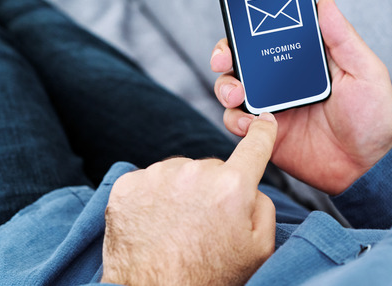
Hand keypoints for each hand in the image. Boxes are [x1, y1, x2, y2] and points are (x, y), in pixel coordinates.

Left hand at [101, 114, 278, 285]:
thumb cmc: (209, 278)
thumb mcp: (260, 249)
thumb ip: (264, 206)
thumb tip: (252, 185)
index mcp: (232, 186)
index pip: (254, 146)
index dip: (262, 132)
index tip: (263, 122)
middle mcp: (194, 172)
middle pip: (212, 167)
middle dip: (213, 188)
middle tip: (205, 224)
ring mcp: (157, 177)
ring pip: (179, 173)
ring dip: (181, 191)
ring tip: (177, 228)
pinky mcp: (127, 186)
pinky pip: (149, 181)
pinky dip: (153, 198)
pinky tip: (155, 224)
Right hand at [211, 0, 391, 194]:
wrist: (368, 169)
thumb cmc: (374, 119)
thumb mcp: (366, 73)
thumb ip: (344, 39)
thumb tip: (325, 3)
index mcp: (306, 59)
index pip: (271, 33)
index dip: (250, 25)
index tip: (240, 22)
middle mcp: (284, 79)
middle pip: (242, 58)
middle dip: (225, 54)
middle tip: (224, 61)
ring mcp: (272, 104)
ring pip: (233, 87)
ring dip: (227, 87)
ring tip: (238, 95)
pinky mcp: (266, 132)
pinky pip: (238, 122)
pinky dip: (237, 120)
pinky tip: (253, 124)